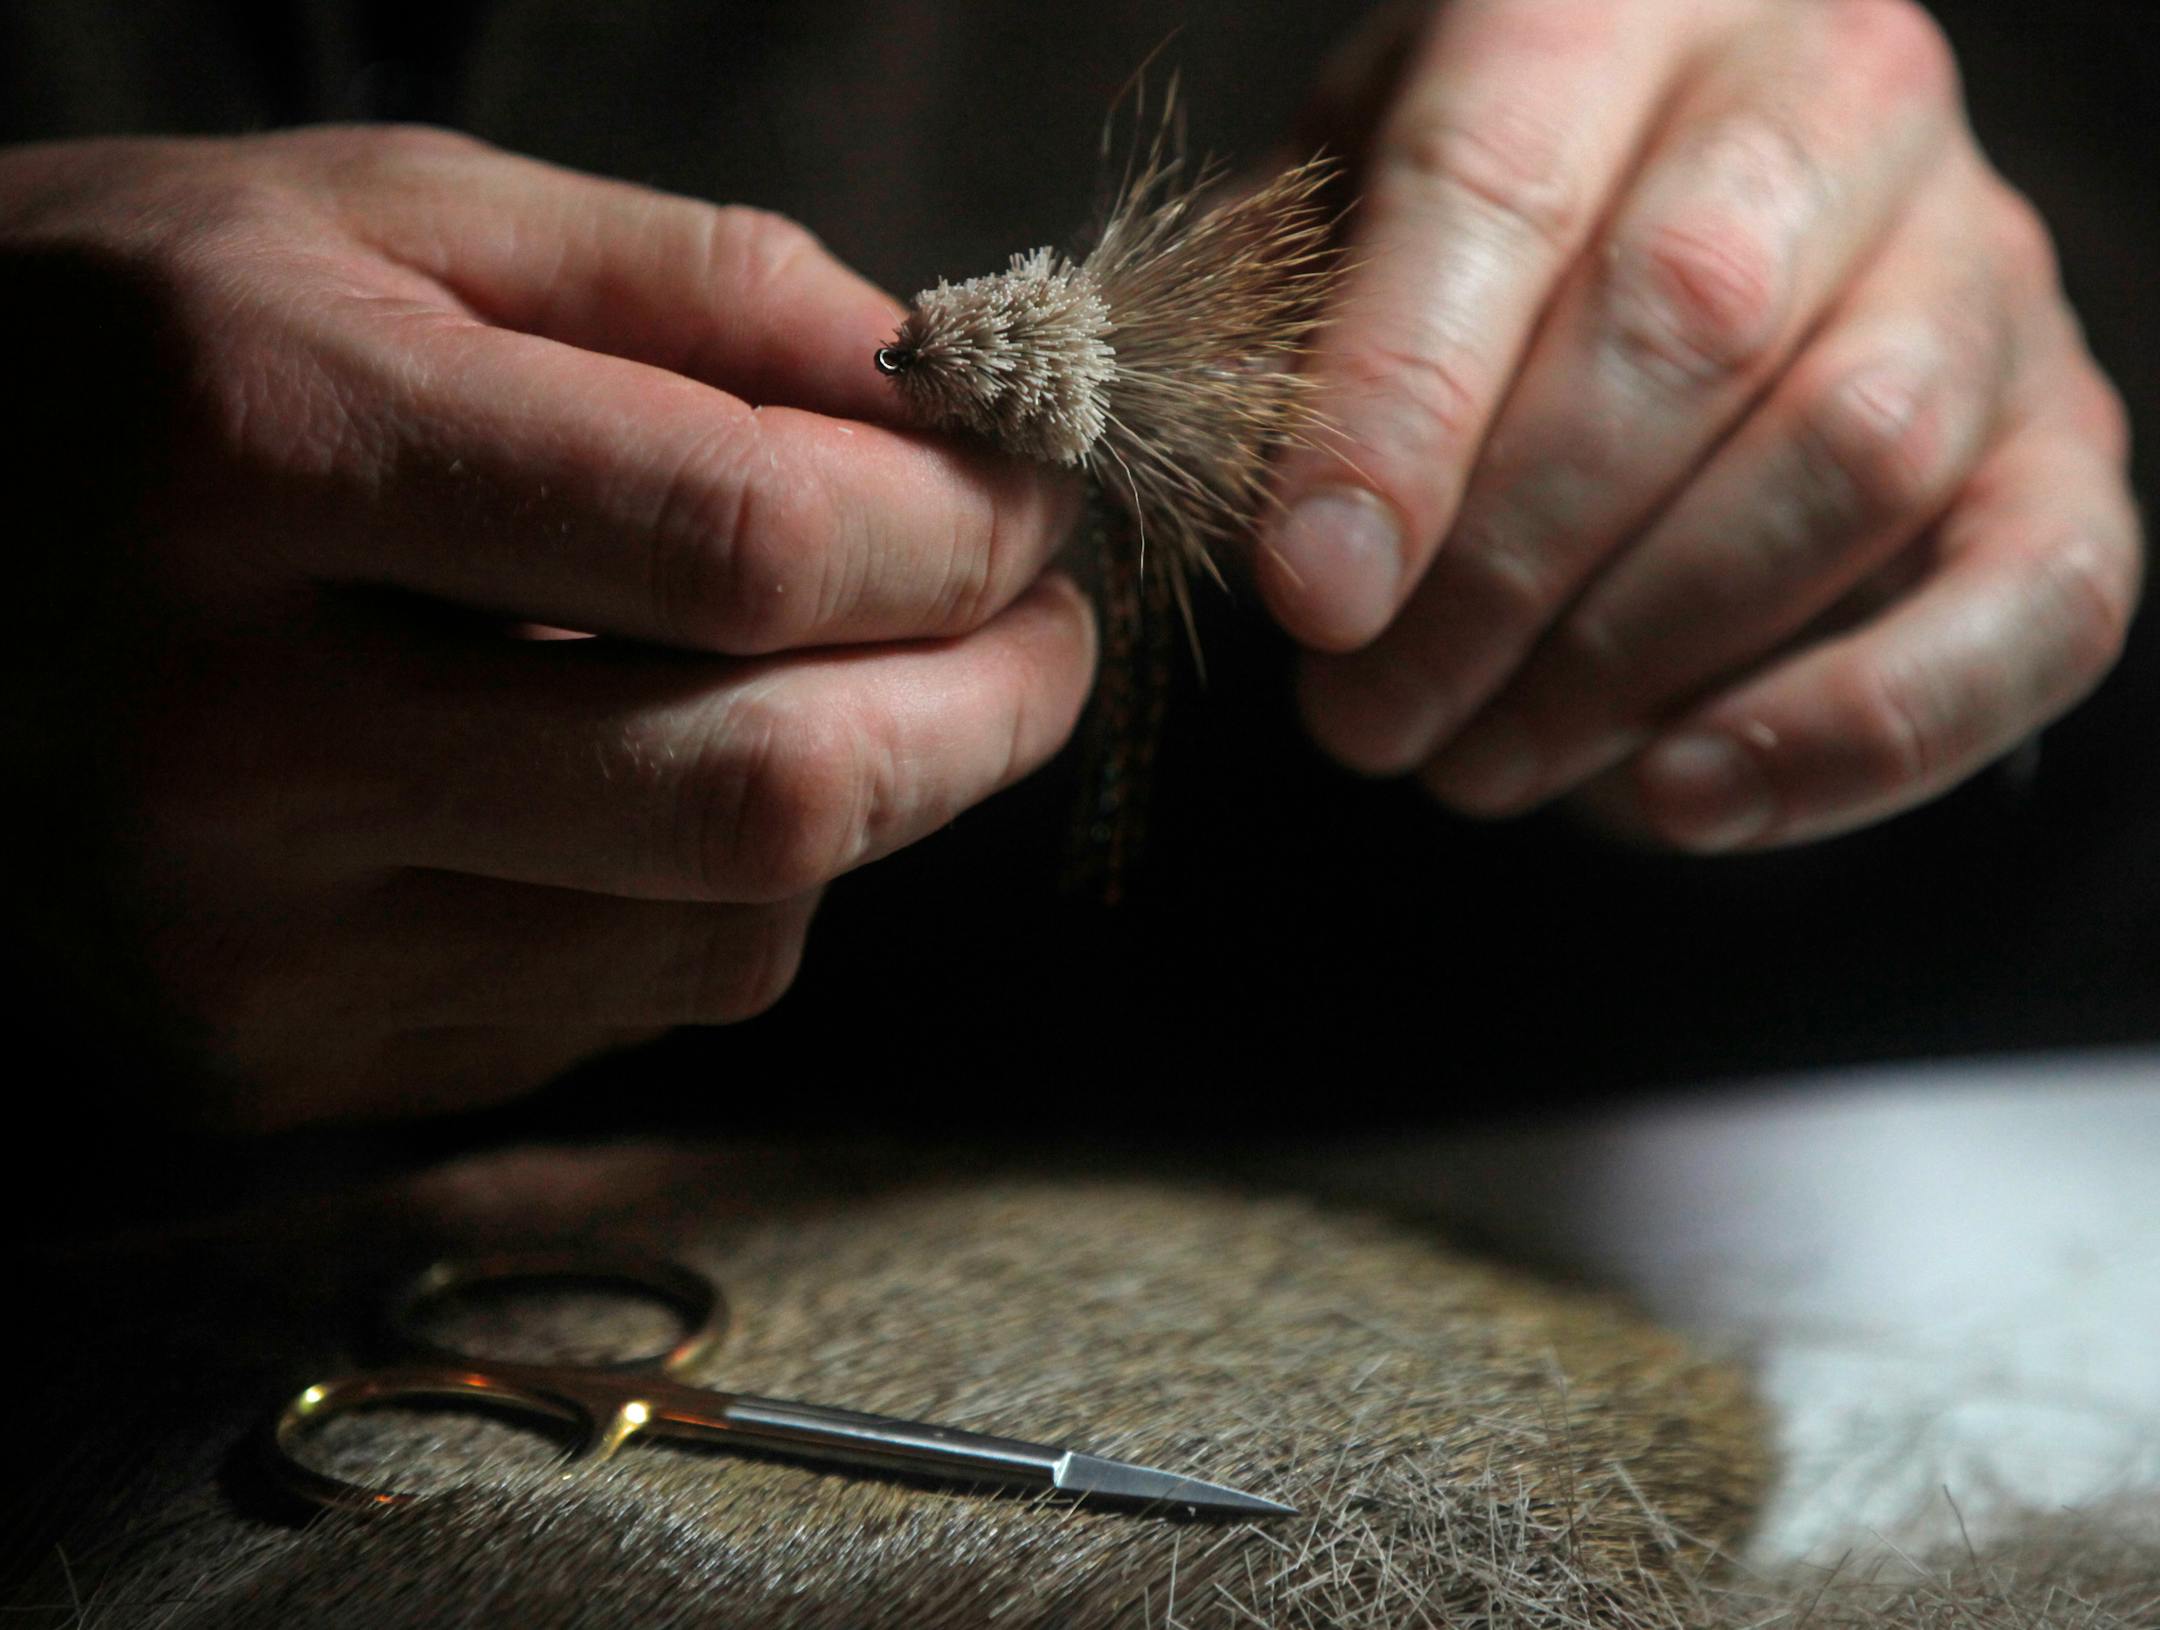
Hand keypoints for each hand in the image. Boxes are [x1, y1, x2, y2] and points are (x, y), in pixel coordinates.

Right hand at [2, 128, 1091, 1126]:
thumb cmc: (139, 350)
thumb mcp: (381, 216)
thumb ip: (687, 282)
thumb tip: (948, 395)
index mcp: (265, 441)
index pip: (744, 539)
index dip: (959, 530)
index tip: (1032, 503)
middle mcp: (234, 729)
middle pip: (766, 786)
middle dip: (988, 710)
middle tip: (1043, 631)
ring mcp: (239, 937)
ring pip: (727, 933)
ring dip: (868, 808)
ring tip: (859, 688)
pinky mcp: (264, 1058)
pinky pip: (624, 1009)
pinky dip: (721, 901)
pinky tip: (664, 786)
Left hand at [1264, 0, 2138, 849]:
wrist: (1691, 234)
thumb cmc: (1479, 245)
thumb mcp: (1347, 235)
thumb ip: (1309, 347)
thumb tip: (1313, 568)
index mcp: (1611, 5)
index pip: (1501, 186)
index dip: (1400, 410)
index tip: (1316, 594)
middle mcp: (1832, 95)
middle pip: (1697, 321)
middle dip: (1504, 569)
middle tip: (1370, 716)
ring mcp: (1979, 265)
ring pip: (1859, 455)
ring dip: (1641, 659)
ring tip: (1482, 759)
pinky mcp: (2064, 437)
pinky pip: (2041, 598)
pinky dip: (1859, 733)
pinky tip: (1683, 794)